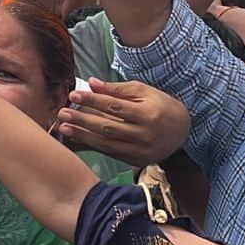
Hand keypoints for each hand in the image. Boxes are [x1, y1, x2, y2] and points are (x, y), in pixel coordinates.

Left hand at [55, 80, 190, 167]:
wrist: (182, 131)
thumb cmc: (160, 105)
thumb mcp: (143, 91)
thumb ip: (117, 89)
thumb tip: (91, 83)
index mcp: (148, 114)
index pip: (114, 107)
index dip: (92, 101)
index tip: (74, 95)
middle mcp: (144, 135)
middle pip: (107, 127)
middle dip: (82, 120)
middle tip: (62, 113)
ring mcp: (140, 150)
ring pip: (106, 144)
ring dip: (82, 136)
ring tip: (64, 128)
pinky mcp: (136, 161)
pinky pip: (110, 153)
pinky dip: (93, 146)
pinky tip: (78, 139)